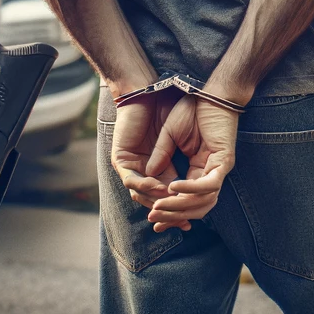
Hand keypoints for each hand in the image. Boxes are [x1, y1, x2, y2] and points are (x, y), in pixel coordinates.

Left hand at [109, 93, 188, 226]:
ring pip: (142, 195)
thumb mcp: (180, 142)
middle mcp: (143, 171)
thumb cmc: (172, 112)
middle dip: (170, 212)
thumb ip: (180, 167)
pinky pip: (132, 180)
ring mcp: (130, 166)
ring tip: (174, 203)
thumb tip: (184, 195)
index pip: (167, 196)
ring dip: (159, 200)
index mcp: (159, 168)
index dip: (179, 208)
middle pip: (154, 200)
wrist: (153, 92)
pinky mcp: (120, 159)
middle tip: (185, 221)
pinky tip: (162, 187)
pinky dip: (146, 186)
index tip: (193, 218)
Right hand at [147, 98, 238, 233]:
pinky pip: (208, 184)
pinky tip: (172, 187)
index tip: (151, 218)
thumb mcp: (169, 136)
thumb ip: (161, 156)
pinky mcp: (224, 160)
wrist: (208, 91)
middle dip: (173, 215)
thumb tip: (149, 177)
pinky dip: (190, 189)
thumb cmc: (190, 110)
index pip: (186, 200)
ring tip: (159, 207)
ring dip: (179, 207)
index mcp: (199, 169)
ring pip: (202, 201)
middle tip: (153, 220)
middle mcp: (211, 173)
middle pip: (195, 207)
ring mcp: (219, 168)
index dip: (169, 211)